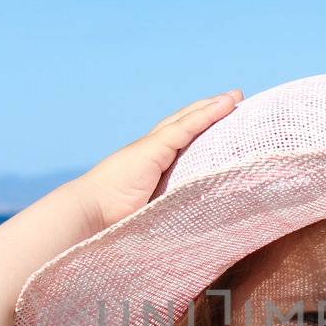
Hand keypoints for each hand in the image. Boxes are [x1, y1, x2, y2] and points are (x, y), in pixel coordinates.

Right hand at [77, 89, 243, 229]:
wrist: (89, 215)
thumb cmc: (114, 224)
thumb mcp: (151, 214)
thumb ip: (169, 210)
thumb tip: (191, 227)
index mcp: (151, 166)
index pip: (179, 141)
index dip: (199, 129)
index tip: (219, 124)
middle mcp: (152, 151)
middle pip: (185, 124)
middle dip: (208, 112)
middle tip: (234, 102)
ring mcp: (153, 147)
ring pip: (188, 119)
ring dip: (213, 106)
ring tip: (236, 98)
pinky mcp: (155, 148)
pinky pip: (188, 126)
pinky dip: (208, 114)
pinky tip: (227, 104)